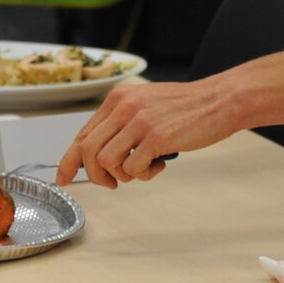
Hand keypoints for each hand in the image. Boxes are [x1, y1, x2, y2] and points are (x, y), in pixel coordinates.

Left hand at [56, 76, 234, 188]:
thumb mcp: (145, 105)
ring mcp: (139, 121)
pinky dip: (144, 174)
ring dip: (122, 175)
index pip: (82, 134)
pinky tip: (160, 164)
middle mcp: (123, 107)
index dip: (69, 160)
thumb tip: (101, 152)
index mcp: (117, 99)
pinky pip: (134, 168)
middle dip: (95, 176)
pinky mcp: (156, 136)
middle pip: (87, 150)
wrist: (219, 101)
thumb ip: (122, 122)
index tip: (64, 179)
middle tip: (113, 184)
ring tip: (144, 168)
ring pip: (106, 161)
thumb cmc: (185, 107)